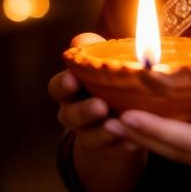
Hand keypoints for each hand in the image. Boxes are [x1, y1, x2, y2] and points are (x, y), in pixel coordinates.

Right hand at [47, 32, 138, 151]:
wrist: (125, 110)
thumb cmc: (110, 77)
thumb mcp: (103, 60)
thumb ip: (93, 49)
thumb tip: (81, 40)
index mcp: (70, 88)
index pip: (57, 87)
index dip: (63, 85)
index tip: (72, 80)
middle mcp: (74, 112)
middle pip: (69, 115)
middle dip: (83, 111)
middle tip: (100, 105)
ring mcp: (89, 133)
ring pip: (89, 137)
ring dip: (102, 131)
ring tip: (117, 123)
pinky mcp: (108, 149)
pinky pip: (112, 151)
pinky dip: (122, 145)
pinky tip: (133, 139)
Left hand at [102, 73, 190, 176]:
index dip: (158, 128)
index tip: (129, 113)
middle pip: (177, 151)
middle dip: (141, 137)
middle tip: (106, 119)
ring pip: (177, 155)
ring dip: (145, 141)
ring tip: (113, 124)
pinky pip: (184, 153)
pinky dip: (159, 141)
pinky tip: (140, 127)